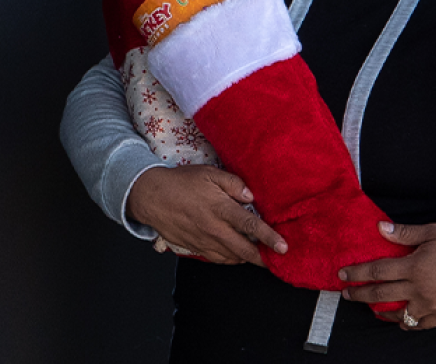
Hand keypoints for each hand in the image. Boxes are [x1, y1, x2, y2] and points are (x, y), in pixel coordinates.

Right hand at [125, 165, 287, 265]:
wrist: (151, 197)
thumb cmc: (181, 183)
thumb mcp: (209, 173)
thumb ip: (233, 184)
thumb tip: (251, 197)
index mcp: (220, 209)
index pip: (251, 226)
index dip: (270, 238)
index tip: (284, 247)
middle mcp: (214, 229)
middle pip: (245, 250)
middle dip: (264, 259)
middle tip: (278, 261)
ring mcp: (204, 241)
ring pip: (232, 258)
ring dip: (248, 260)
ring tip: (262, 258)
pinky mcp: (195, 248)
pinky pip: (218, 259)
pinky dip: (231, 259)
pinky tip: (238, 255)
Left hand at [337, 222, 435, 329]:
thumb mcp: (433, 232)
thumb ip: (405, 233)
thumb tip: (380, 228)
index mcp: (415, 266)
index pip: (377, 271)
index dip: (357, 273)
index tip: (342, 274)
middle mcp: (419, 288)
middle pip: (381, 295)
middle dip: (360, 294)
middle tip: (346, 294)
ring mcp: (430, 304)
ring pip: (398, 314)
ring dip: (380, 311)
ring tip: (369, 308)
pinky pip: (418, 324)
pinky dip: (405, 324)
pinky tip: (398, 320)